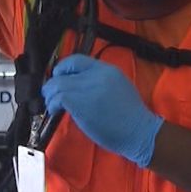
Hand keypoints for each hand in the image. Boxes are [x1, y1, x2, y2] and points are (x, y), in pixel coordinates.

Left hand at [41, 54, 163, 167]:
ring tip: (52, 105)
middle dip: (52, 84)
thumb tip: (78, 87)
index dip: (63, 68)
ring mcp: (87, 88)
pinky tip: (55, 111)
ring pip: (57, 85)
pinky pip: (58, 98)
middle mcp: (96, 75)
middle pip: (63, 72)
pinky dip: (53, 104)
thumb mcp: (119, 88)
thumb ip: (99, 82)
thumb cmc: (131, 117)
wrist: (140, 131)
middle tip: (50, 94)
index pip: (77, 60)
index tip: (59, 77)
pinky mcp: (80, 103)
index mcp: (107, 69)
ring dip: (50, 95)